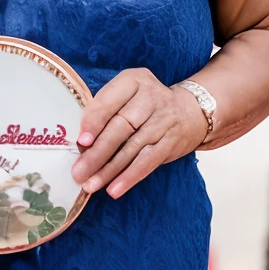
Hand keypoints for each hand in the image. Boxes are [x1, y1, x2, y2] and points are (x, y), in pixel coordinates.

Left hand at [71, 69, 208, 198]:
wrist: (189, 111)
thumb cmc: (145, 104)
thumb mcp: (127, 95)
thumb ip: (106, 112)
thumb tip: (81, 144)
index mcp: (133, 80)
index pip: (110, 100)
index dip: (95, 121)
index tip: (81, 141)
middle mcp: (151, 97)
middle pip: (121, 127)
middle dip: (97, 152)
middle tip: (79, 172)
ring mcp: (164, 121)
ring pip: (133, 148)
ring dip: (109, 170)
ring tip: (90, 185)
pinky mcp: (171, 142)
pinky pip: (148, 162)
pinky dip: (130, 177)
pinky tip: (114, 189)